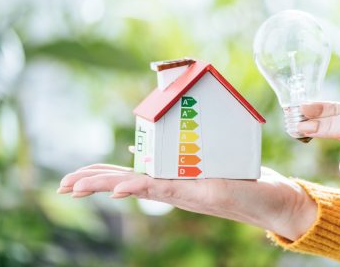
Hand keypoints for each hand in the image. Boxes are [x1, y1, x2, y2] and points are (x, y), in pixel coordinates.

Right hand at [57, 165, 317, 240]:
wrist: (276, 200)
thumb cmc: (246, 179)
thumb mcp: (214, 158)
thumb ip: (187, 150)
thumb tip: (162, 139)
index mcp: (172, 179)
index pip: (130, 174)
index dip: (102, 174)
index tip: (76, 177)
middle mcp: (173, 187)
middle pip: (124, 181)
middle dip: (92, 183)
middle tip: (62, 185)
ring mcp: (183, 192)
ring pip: (136, 185)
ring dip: (104, 185)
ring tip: (74, 186)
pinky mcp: (199, 193)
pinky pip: (163, 188)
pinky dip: (139, 187)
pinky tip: (118, 189)